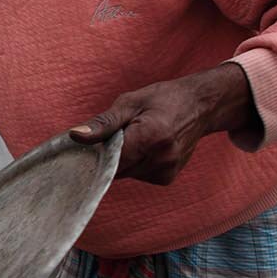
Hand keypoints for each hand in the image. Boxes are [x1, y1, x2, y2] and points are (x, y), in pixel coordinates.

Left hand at [69, 63, 254, 184]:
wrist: (200, 105)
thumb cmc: (162, 99)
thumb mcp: (130, 103)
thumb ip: (103, 123)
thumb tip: (76, 136)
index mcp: (152, 137)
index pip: (110, 158)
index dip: (94, 154)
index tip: (86, 146)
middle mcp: (162, 159)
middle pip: (116, 169)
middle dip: (108, 155)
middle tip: (113, 135)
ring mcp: (167, 171)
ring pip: (125, 174)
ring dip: (122, 160)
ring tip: (134, 137)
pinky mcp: (167, 178)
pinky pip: (137, 175)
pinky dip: (134, 164)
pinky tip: (144, 147)